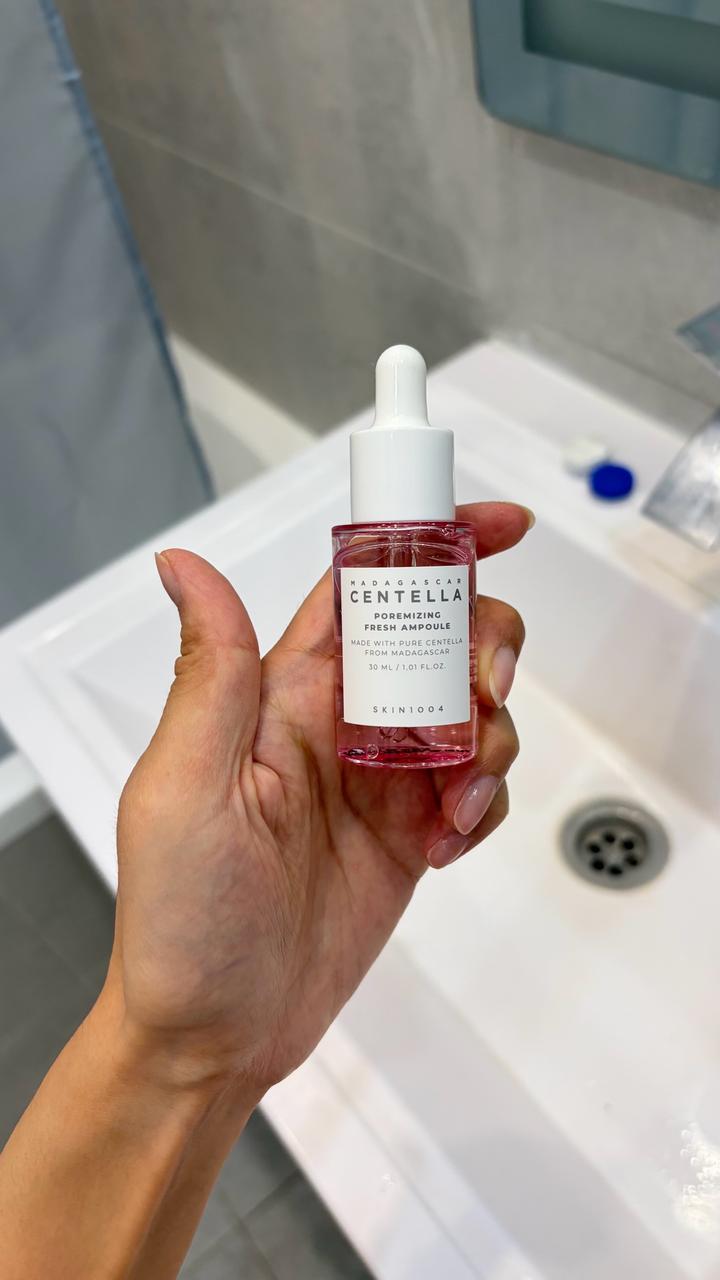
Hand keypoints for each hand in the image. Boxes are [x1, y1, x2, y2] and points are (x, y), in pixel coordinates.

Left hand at [109, 503, 529, 1097]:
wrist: (216, 1032)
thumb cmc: (181, 916)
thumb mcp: (186, 785)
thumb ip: (210, 670)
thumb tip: (184, 564)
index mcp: (284, 690)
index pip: (363, 584)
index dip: (432, 542)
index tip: (498, 527)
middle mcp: (337, 719)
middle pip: (439, 635)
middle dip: (485, 645)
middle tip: (481, 692)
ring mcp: (380, 774)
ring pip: (472, 707)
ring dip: (490, 738)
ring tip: (452, 802)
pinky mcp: (410, 827)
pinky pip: (478, 783)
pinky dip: (485, 801)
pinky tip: (446, 841)